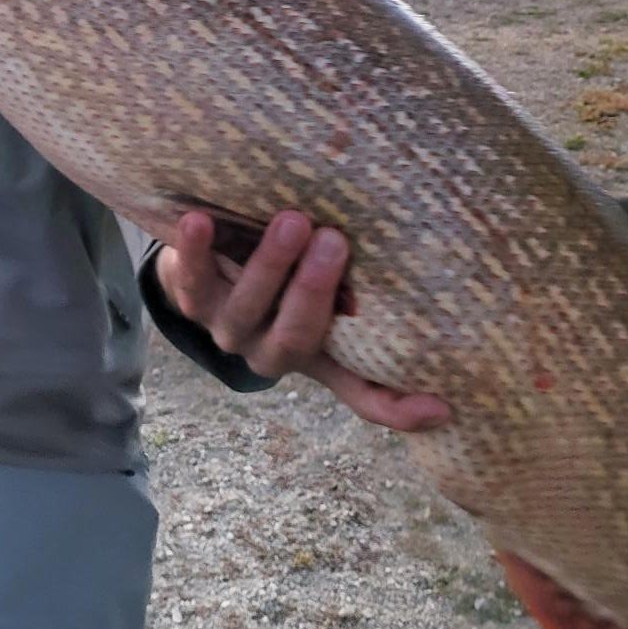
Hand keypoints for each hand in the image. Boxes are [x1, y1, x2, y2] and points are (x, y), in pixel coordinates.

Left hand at [156, 211, 450, 432]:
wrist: (208, 268)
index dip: (398, 407)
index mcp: (314, 357)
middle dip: (313, 290)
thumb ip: (362, 294)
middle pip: (295, 335)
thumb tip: (431, 284)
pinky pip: (188, 280)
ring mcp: (227, 328)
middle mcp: (269, 352)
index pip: (362, 392)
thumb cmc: (282, 280)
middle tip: (335, 241)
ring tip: (291, 221)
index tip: (439, 404)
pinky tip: (199, 221)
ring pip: (245, 309)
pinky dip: (193, 252)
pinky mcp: (189, 299)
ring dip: (268, 265)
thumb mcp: (328, 296)